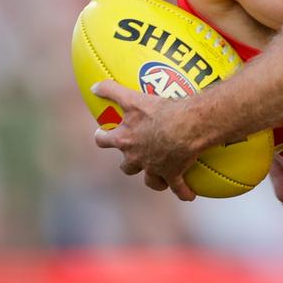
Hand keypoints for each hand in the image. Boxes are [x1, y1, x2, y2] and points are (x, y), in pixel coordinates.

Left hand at [91, 80, 199, 200]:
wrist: (187, 126)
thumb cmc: (160, 110)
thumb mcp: (133, 97)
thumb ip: (111, 90)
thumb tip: (93, 86)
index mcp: (125, 138)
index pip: (105, 140)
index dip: (102, 138)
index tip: (101, 135)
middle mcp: (137, 156)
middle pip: (126, 166)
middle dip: (128, 163)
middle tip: (131, 157)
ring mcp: (155, 168)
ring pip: (150, 180)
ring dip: (153, 179)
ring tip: (159, 179)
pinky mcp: (174, 174)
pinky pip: (178, 188)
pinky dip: (183, 192)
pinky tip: (189, 196)